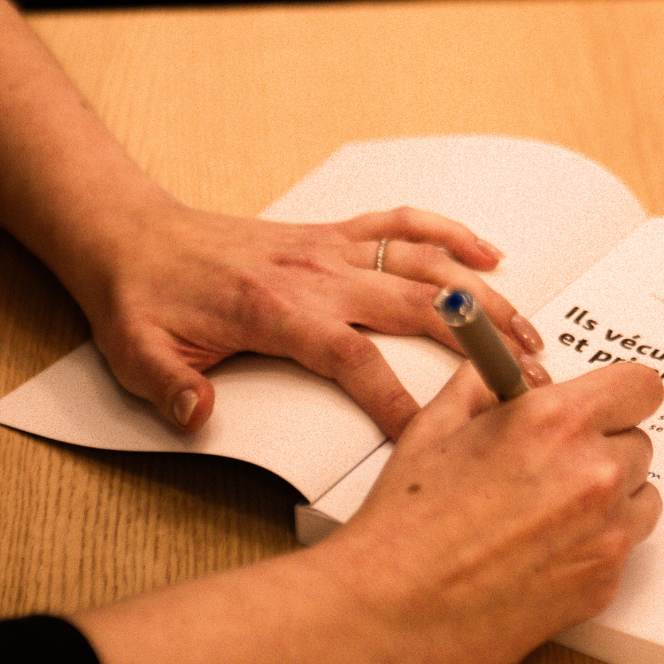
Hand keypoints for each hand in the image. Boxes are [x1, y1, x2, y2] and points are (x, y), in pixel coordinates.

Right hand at [75, 360, 661, 663]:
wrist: (367, 621)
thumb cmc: (381, 523)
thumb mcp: (420, 431)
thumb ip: (473, 387)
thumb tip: (499, 355)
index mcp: (543, 422)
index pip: (640, 384)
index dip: (624, 393)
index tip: (607, 403)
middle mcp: (582, 476)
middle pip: (641, 442)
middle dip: (603, 448)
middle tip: (552, 469)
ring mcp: (594, 542)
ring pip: (643, 500)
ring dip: (609, 501)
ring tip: (544, 517)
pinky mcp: (590, 595)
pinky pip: (624, 556)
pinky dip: (596, 552)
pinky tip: (537, 560)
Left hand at [78, 194, 547, 438]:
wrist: (134, 236)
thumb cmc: (143, 300)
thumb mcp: (137, 355)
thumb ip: (171, 388)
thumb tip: (200, 414)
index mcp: (275, 312)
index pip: (353, 360)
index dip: (396, 400)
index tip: (431, 439)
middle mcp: (315, 276)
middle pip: (415, 307)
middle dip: (476, 345)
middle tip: (526, 381)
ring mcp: (330, 250)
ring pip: (423, 266)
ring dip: (482, 296)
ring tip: (529, 331)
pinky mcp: (332, 234)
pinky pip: (403, 225)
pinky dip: (450, 234)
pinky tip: (490, 254)